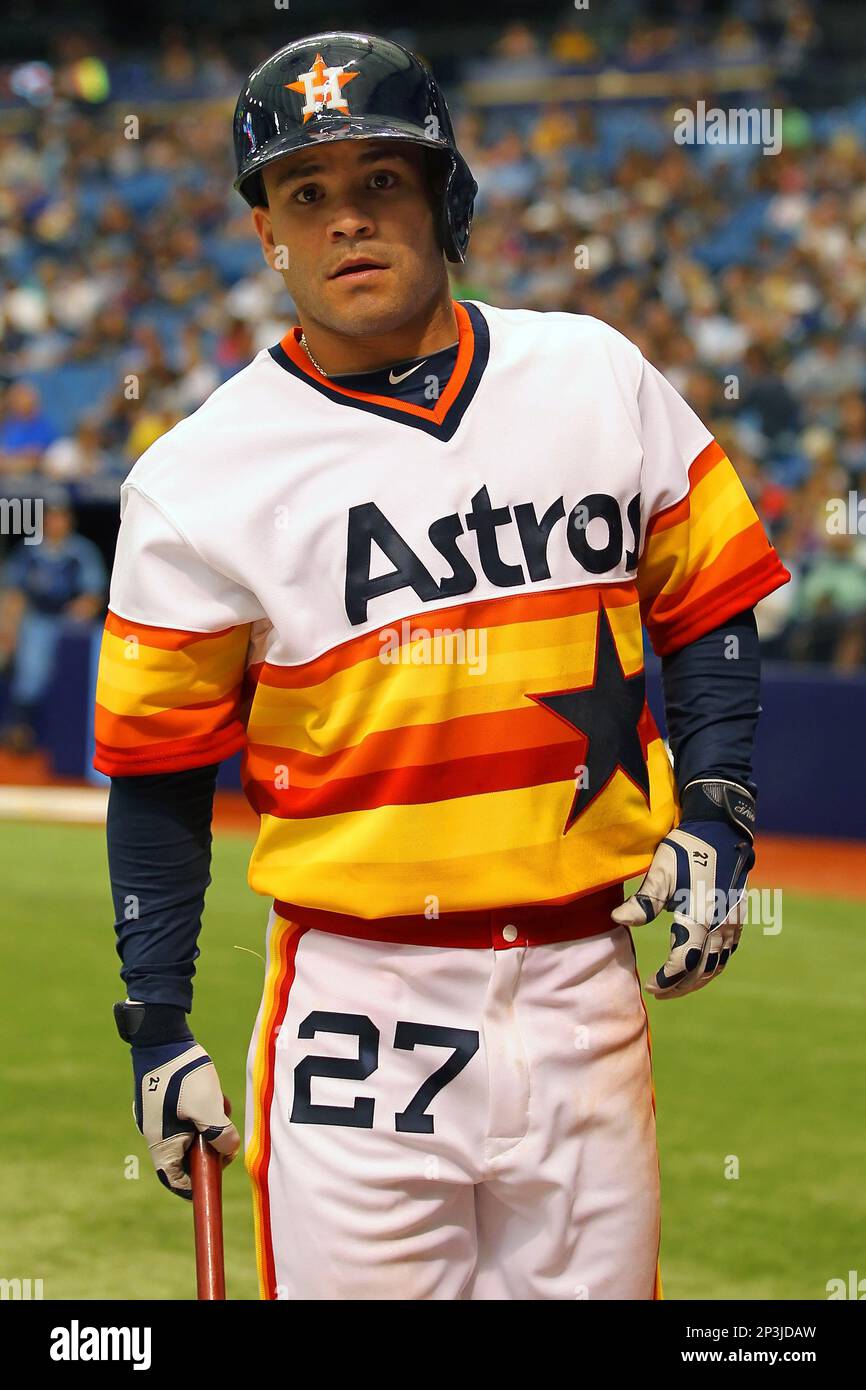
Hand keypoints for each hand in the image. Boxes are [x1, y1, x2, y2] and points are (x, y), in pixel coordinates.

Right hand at [131, 1039, 240, 1198]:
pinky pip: (186, 1117)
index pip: (174, 1179)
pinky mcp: (165, 1100)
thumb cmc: (183, 1074)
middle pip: (185, 1158)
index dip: (194, 1186)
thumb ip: (220, 1134)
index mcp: (161, 1142)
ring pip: (189, 1135)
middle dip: (209, 1151)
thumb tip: (228, 1150)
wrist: (162, 1037)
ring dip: (208, 1128)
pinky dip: (203, 1113)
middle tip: (227, 1138)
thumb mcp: (208, 1107)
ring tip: (221, 1108)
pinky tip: (214, 1096)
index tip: (214, 1182)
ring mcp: (159, 1116)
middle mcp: (156, 1133)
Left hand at [611, 780, 755, 999]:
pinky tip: (697, 964)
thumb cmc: (687, 848)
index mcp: (700, 918)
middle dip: (680, 986)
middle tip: (658, 991)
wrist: (722, 829)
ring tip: (676, 984)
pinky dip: (711, 965)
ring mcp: (733, 922)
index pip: (684, 963)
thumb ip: (643, 902)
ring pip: (717, 964)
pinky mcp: (738, 916)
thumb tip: (616, 920)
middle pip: (702, 970)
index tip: (649, 985)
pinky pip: (727, 952)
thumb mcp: (661, 872)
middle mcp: (721, 925)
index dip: (666, 979)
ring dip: (697, 979)